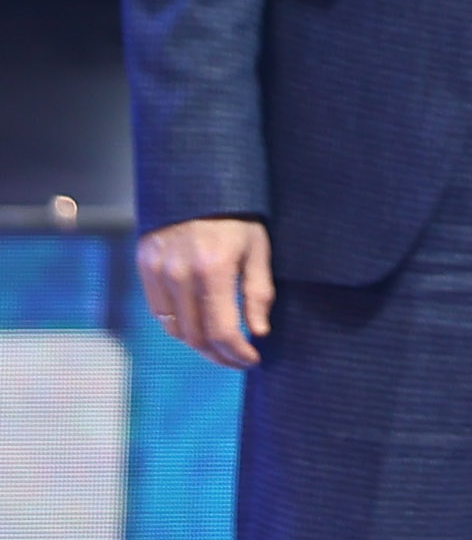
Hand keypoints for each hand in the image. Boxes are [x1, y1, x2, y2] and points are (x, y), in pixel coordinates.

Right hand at [137, 217, 272, 368]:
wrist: (198, 180)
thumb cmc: (238, 214)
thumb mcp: (258, 248)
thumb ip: (258, 292)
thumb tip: (258, 331)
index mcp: (213, 269)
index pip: (222, 330)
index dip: (237, 352)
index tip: (253, 359)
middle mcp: (180, 274)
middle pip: (195, 336)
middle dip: (219, 355)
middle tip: (238, 360)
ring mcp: (157, 271)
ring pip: (174, 328)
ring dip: (199, 344)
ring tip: (222, 347)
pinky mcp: (144, 266)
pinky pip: (160, 311)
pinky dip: (180, 325)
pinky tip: (199, 325)